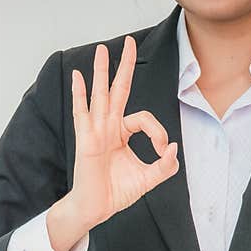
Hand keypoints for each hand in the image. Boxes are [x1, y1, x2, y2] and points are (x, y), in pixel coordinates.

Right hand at [69, 36, 178, 226]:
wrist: (97, 208)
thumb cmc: (116, 193)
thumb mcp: (149, 179)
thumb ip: (165, 166)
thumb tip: (174, 148)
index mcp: (122, 134)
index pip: (143, 119)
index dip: (159, 131)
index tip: (164, 151)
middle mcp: (108, 128)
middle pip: (118, 90)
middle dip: (124, 66)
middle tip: (129, 41)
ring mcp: (95, 132)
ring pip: (100, 95)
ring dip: (101, 71)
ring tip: (102, 50)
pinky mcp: (86, 140)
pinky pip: (81, 113)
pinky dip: (78, 94)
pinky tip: (76, 76)